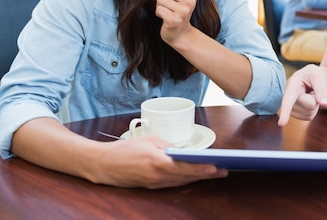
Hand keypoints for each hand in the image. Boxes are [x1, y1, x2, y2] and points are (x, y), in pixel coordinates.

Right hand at [93, 134, 226, 187]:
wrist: (103, 164)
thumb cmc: (125, 149)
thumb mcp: (150, 140)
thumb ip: (168, 146)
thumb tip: (182, 151)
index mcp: (157, 162)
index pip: (185, 167)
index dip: (201, 168)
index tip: (215, 167)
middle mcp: (157, 176)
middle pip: (186, 177)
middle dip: (206, 174)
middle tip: (223, 170)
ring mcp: (154, 184)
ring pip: (181, 182)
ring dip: (198, 178)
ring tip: (214, 173)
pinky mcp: (151, 187)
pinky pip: (172, 184)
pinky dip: (185, 180)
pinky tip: (195, 176)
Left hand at [156, 0, 198, 45]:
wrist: (181, 34)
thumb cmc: (182, 13)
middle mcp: (189, 2)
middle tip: (167, 4)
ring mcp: (182, 12)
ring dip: (160, 6)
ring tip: (167, 11)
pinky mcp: (174, 20)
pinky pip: (158, 9)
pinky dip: (159, 13)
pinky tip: (165, 17)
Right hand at [277, 64, 326, 125]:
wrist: (310, 79)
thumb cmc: (313, 75)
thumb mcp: (318, 76)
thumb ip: (322, 89)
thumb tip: (325, 104)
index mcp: (292, 84)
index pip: (288, 99)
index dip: (285, 111)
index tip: (281, 123)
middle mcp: (286, 96)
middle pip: (309, 105)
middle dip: (315, 99)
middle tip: (312, 90)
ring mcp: (289, 107)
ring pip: (309, 113)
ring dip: (314, 105)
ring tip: (309, 94)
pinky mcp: (294, 114)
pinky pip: (309, 117)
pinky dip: (312, 110)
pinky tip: (307, 101)